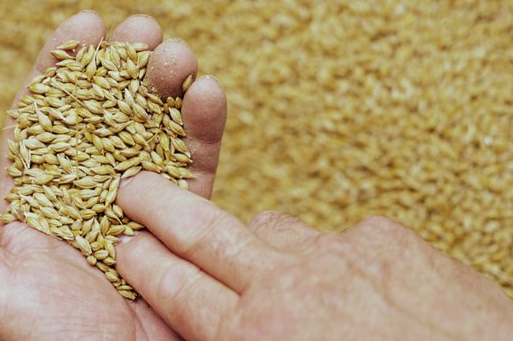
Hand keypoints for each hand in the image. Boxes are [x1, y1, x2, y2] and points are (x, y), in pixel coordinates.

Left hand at [0, 11, 227, 339]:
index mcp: (40, 203)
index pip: (46, 120)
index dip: (62, 70)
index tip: (82, 25)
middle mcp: (91, 198)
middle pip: (106, 116)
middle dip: (123, 66)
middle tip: (142, 29)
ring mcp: (142, 210)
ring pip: (156, 132)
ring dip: (168, 86)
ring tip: (176, 52)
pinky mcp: (188, 227)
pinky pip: (199, 170)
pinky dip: (205, 129)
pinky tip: (208, 93)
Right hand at [114, 173, 512, 340]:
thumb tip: (224, 330)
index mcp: (254, 337)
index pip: (177, 289)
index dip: (144, 264)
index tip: (123, 243)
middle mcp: (288, 286)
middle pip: (202, 232)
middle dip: (159, 206)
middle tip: (131, 186)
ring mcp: (340, 254)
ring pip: (272, 227)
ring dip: (254, 237)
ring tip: (246, 245)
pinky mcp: (389, 240)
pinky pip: (343, 235)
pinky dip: (334, 254)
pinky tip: (351, 279)